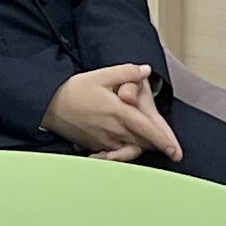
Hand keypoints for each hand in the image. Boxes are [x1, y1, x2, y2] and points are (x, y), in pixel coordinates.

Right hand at [43, 66, 179, 162]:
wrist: (50, 105)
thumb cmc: (75, 90)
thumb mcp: (101, 75)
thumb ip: (126, 72)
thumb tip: (146, 71)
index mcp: (118, 112)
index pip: (147, 129)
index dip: (164, 140)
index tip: (175, 151)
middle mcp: (114, 130)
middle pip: (143, 142)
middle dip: (156, 142)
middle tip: (168, 143)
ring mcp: (105, 141)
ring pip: (132, 150)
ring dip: (142, 146)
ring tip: (147, 141)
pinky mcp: (97, 147)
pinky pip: (117, 154)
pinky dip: (125, 152)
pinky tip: (124, 148)